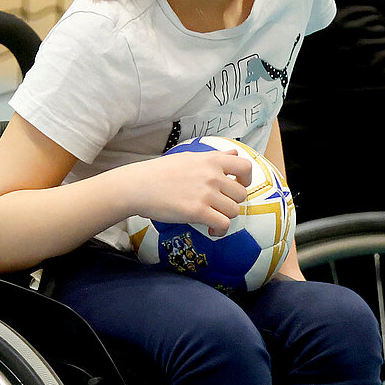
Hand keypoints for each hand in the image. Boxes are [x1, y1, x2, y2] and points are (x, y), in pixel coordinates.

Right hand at [130, 150, 252, 235]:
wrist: (138, 186)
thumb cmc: (160, 172)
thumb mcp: (189, 157)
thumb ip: (214, 157)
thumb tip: (234, 154)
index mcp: (211, 160)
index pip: (245, 167)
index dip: (245, 179)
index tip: (237, 185)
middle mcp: (212, 175)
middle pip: (241, 194)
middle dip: (232, 202)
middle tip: (218, 205)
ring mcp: (206, 193)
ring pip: (234, 210)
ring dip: (225, 216)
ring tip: (212, 217)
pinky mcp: (198, 211)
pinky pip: (223, 224)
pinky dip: (219, 230)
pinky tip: (210, 228)